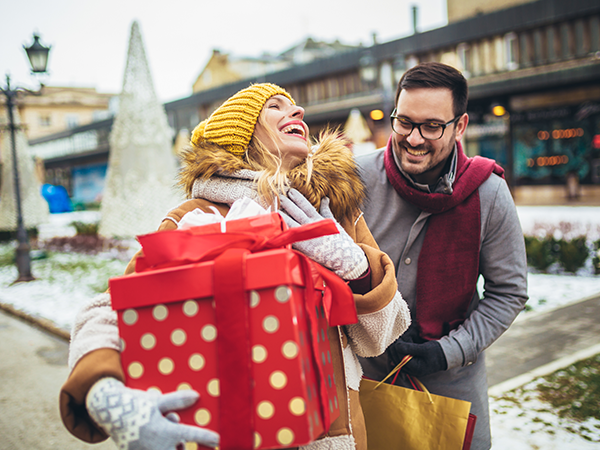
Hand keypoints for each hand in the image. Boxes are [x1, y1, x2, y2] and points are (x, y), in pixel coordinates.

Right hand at [86, 377, 218, 449]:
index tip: (218, 440)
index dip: (207, 438)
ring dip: (173, 448)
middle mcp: (157, 446)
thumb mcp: (157, 400)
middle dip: (182, 446)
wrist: (109, 413)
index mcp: (164, 430)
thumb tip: (196, 396)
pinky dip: (159, 448)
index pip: (191, 435)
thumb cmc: (136, 405)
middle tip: (179, 437)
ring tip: (168, 438)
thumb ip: (177, 401)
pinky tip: (154, 440)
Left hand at [279, 189, 367, 279]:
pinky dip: (284, 232)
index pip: (306, 205)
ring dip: (283, 215)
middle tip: (279, 196)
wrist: (344, 258)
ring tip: (276, 209)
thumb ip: (326, 211)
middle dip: (287, 203)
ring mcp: (307, 237)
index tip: (290, 191)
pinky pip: (291, 238)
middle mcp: (312, 226)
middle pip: (296, 212)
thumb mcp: (334, 222)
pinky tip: (277, 227)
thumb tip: (325, 199)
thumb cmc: (340, 240)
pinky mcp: (303, 247)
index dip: (297, 198)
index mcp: (319, 220)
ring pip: (291, 223)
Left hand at [388, 340, 447, 376]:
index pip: (400, 358)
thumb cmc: (436, 351)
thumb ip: (410, 348)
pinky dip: (399, 354)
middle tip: (396, 340)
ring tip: (396, 343)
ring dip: (396, 352)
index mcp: (415, 368)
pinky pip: (402, 361)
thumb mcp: (424, 348)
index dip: (397, 348)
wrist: (445, 356)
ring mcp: (412, 369)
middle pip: (397, 361)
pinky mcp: (413, 366)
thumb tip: (397, 346)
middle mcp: (413, 371)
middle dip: (395, 351)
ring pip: (398, 361)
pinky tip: (399, 348)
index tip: (398, 339)